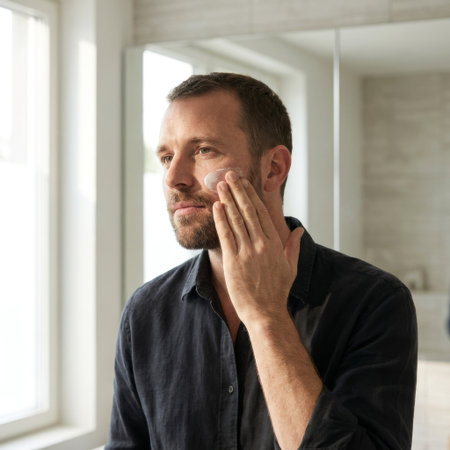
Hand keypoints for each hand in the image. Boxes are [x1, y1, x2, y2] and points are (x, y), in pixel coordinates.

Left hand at [212, 171, 303, 324]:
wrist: (265, 312)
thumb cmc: (277, 291)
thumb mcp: (291, 267)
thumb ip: (294, 246)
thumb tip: (299, 231)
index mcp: (275, 244)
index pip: (262, 213)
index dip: (251, 195)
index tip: (244, 183)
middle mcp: (261, 244)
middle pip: (248, 211)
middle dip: (238, 191)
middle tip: (229, 175)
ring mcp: (247, 252)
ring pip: (236, 220)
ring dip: (228, 200)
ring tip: (220, 185)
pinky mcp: (233, 261)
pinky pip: (226, 235)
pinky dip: (221, 219)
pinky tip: (217, 207)